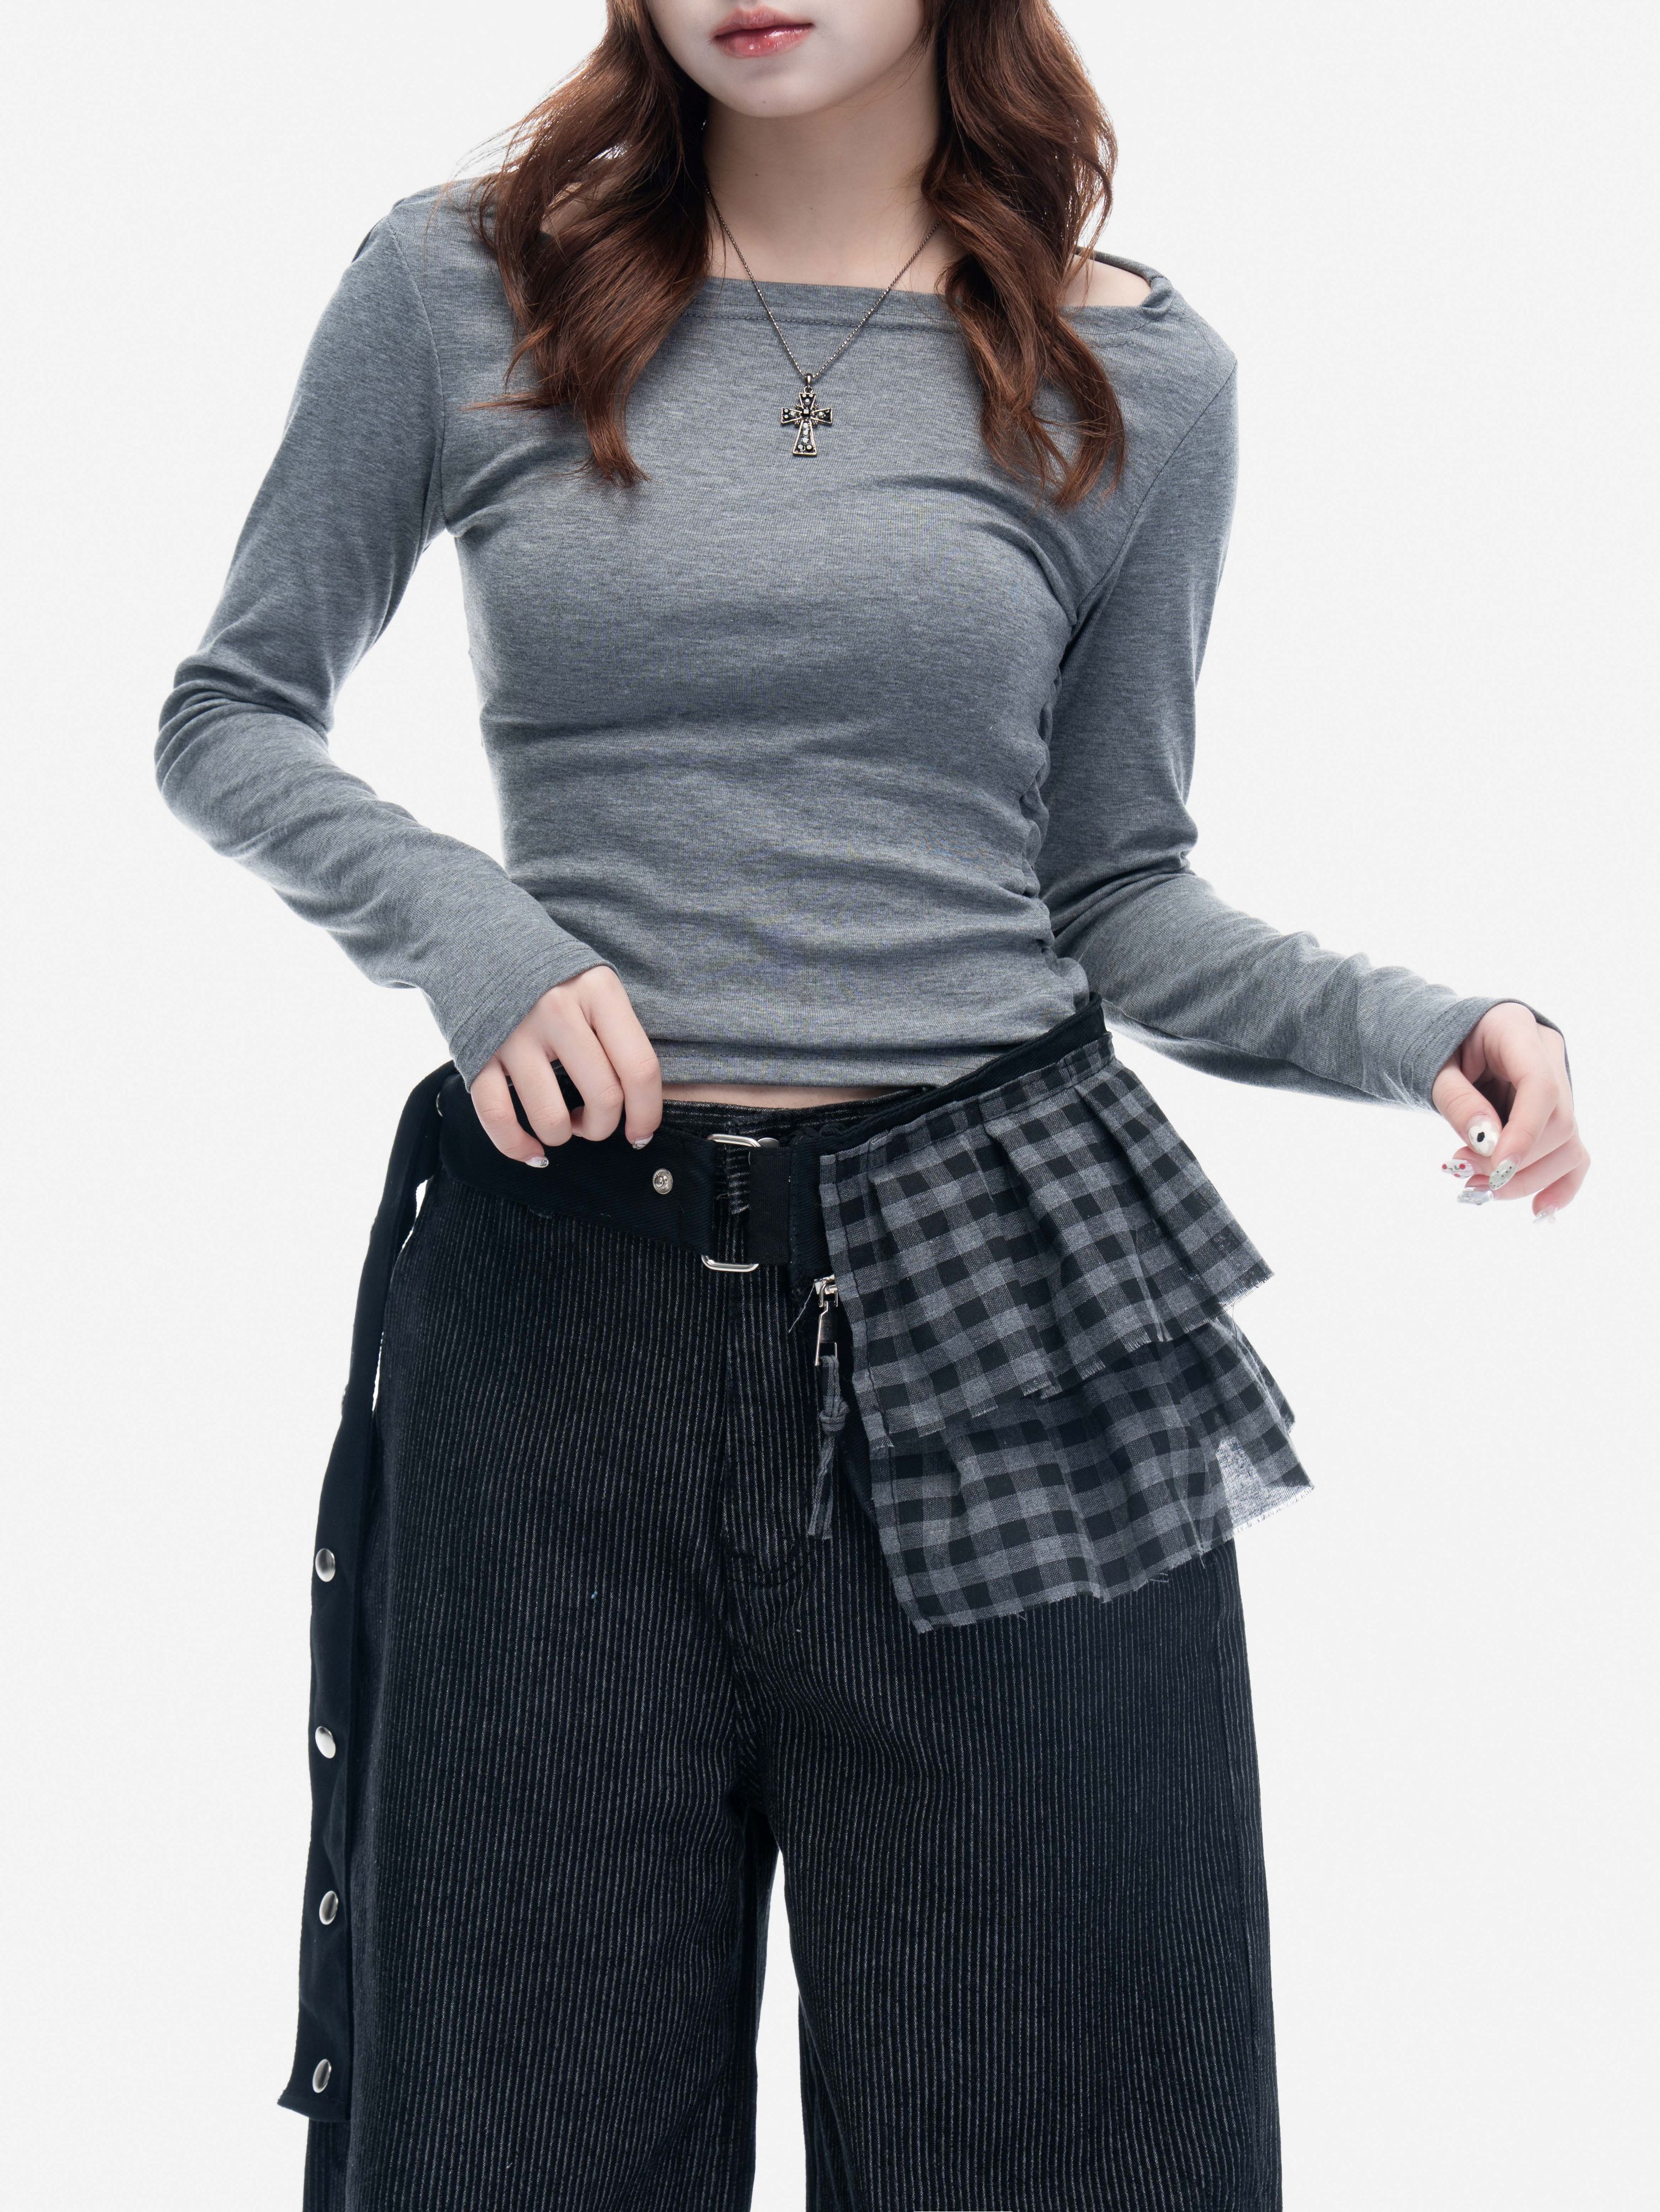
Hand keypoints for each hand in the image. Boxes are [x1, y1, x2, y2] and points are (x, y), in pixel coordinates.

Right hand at [469, 966, 662, 1164]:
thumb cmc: (550, 975)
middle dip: (604, 1127)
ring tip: (563, 1124)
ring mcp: (514, 1033)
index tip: (641, 1133)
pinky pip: (497, 1117)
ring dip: (562, 1135)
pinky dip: (516, 1146)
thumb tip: (639, 1107)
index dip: (648, 1113)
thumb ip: (617, 1034)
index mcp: (598, 992)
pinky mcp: (477, 1052)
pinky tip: (531, 1151)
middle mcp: (557, 1010)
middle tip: (594, 1122)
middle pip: (603, 1098)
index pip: (640, 1068)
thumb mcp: (594, 985)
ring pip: (551, 1117)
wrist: (478, 938)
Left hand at [1430, 1002, 1586, 1218]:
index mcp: (1517, 1029)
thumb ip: (1457, 1100)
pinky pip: (1572, 1153)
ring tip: (1473, 1184)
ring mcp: (1558, 1085)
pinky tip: (1538, 1210)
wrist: (1438, 1044)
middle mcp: (1548, 1055)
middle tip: (1461, 1173)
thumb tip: (1486, 1144)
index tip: (1496, 1169)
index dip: (1525, 1133)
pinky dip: (1558, 1185)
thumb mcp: (1432, 1068)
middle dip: (1514, 1161)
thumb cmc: (1432, 1049)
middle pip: (1559, 1122)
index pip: (1541, 1087)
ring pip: (1568, 1145)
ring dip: (1525, 1178)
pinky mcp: (1556, 1114)